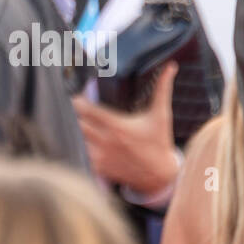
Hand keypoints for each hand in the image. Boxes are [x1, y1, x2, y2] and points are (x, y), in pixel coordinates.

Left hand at [72, 62, 179, 194]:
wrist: (159, 176)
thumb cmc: (159, 143)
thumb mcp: (161, 114)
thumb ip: (163, 89)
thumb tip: (170, 67)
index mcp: (117, 126)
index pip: (87, 110)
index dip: (77, 100)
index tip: (76, 94)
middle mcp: (105, 141)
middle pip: (76, 123)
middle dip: (73, 114)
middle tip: (73, 106)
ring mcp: (100, 156)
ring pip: (75, 139)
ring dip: (74, 129)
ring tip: (75, 121)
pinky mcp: (98, 168)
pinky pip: (80, 154)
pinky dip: (79, 145)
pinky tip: (82, 139)